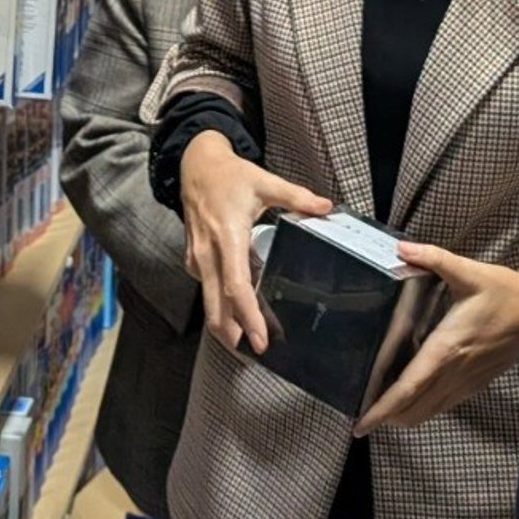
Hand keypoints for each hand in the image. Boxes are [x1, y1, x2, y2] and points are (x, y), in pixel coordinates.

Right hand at [179, 131, 330, 351]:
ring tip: (247, 340)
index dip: (248, 317)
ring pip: (209, 302)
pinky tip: (236, 310)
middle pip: (216, 307)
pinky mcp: (192, 259)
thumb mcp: (264, 181)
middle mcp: (208, 253)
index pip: (236, 287)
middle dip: (233, 334)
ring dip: (225, 324)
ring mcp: (196, 258)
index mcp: (228, 237)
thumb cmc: (229, 176)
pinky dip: (219, 305)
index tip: (262, 339)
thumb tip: (326, 206)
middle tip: (257, 352)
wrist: (194, 165)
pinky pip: (206, 289)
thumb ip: (296, 196)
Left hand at [354, 247, 518, 434]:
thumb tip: (401, 248)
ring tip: (380, 410)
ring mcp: (466, 382)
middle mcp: (454, 372)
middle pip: (413, 410)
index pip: (408, 388)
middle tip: (361, 417)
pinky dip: (423, 408)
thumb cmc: (507, 293)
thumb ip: (433, 258)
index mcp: (446, 348)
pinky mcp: (476, 383)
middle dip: (386, 418)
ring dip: (403, 416)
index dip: (382, 409)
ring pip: (428, 412)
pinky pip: (443, 405)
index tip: (360, 425)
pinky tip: (412, 398)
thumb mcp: (469, 271)